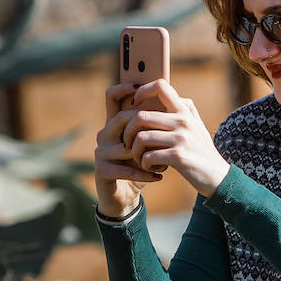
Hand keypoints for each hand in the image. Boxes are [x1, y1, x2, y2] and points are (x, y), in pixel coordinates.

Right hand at [94, 82, 157, 216]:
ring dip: (149, 156)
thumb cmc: (141, 164)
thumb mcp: (149, 143)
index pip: (111, 98)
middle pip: (122, 119)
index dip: (122, 88)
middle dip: (146, 129)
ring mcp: (100, 152)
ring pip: (127, 146)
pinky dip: (145, 173)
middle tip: (166, 139)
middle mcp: (104, 134)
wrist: (126, 194)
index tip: (139, 85)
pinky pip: (125, 168)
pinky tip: (159, 176)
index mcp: (115, 124)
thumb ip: (156, 124)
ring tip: (165, 163)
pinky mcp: (101, 170)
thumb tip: (180, 102)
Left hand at [117, 80, 229, 197]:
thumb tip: (169, 93)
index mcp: (185, 111)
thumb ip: (183, 110)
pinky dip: (144, 164)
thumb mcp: (197, 125)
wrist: (218, 176)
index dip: (141, 91)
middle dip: (128, 131)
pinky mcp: (178, 157)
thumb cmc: (202, 150)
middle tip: (129, 142)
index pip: (160, 86)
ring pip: (141, 138)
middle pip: (140, 116)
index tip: (134, 105)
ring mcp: (182, 139)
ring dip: (134, 151)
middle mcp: (183, 121)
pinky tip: (151, 167)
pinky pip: (148, 156)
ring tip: (140, 158)